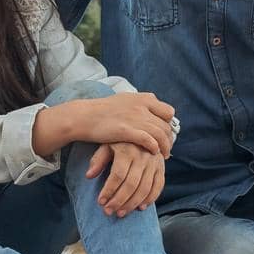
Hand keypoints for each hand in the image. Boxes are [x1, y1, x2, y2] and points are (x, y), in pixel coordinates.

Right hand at [48, 92, 176, 155]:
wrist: (84, 116)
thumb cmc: (103, 110)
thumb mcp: (125, 100)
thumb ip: (141, 104)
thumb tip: (154, 111)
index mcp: (143, 98)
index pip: (168, 112)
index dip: (167, 124)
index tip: (164, 133)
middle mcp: (142, 106)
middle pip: (166, 125)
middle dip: (168, 139)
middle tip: (166, 148)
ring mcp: (135, 118)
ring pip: (160, 134)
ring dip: (165, 147)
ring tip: (163, 155)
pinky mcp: (127, 131)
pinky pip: (149, 141)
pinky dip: (154, 147)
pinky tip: (152, 152)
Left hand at [86, 142, 165, 216]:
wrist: (143, 131)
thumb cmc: (120, 141)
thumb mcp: (107, 144)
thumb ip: (98, 159)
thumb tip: (89, 176)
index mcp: (127, 150)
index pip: (118, 175)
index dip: (109, 190)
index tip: (100, 202)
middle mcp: (142, 156)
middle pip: (131, 184)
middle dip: (119, 201)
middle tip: (108, 212)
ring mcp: (154, 163)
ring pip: (145, 188)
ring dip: (132, 204)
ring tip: (120, 213)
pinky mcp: (161, 168)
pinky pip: (158, 186)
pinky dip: (150, 199)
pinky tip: (140, 208)